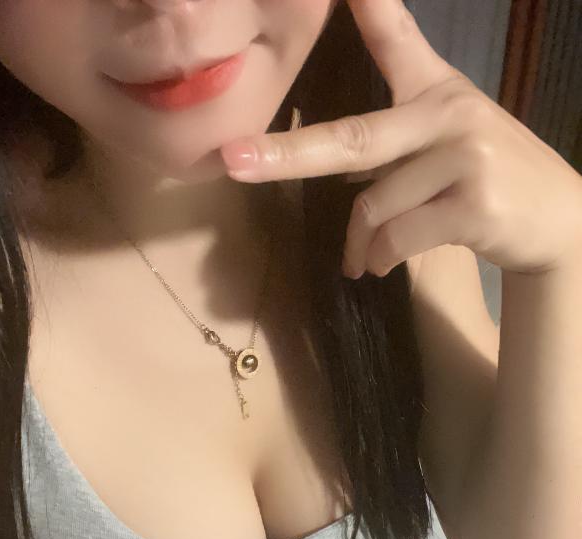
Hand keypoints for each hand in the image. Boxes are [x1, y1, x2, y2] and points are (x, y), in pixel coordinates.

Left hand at [220, 0, 581, 278]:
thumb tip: (331, 171)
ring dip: (358, 243)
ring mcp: (465, 157)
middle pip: (353, 138)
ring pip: (374, 206)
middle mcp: (448, 114)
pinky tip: (379, 266)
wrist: (555, 218)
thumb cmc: (486, 177)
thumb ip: (392, 140)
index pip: (394, 38)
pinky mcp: (474, 205)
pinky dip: (378, 258)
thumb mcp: (446, 137)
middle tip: (234, 162)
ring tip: (361, 259)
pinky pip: (397, 238)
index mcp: (435, 91)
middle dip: (288, 154)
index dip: (367, 6)